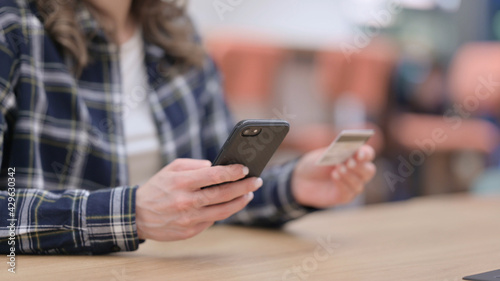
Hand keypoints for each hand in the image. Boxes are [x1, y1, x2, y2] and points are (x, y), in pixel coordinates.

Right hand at [136, 159, 262, 240]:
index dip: (232, 172)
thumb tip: (215, 167)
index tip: (245, 169)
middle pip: (223, 194)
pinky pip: (211, 221)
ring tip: (248, 194)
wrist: (136, 215)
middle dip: (244, 187)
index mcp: (181, 182)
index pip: (214, 176)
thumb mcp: (171, 169)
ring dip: (239, 202)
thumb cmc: (157, 188)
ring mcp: (188, 219)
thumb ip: (193, 165)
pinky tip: (230, 204)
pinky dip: (223, 212)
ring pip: (222, 211)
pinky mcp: (189, 232)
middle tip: (257, 181)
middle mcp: (186, 201)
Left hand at [291, 145, 375, 207]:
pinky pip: (349, 193)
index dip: (366, 154)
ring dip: (349, 176)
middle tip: (349, 162)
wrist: (301, 179)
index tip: (359, 153)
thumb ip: (336, 151)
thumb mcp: (324, 154)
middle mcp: (357, 172)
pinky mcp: (344, 197)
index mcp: (355, 157)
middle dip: (360, 167)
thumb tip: (348, 147)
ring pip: (359, 184)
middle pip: (369, 171)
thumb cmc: (316, 163)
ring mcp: (351, 185)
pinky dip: (342, 184)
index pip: (368, 154)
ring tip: (337, 169)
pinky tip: (334, 176)